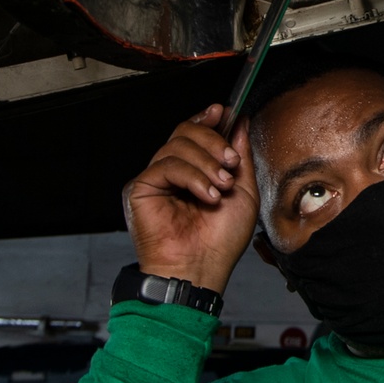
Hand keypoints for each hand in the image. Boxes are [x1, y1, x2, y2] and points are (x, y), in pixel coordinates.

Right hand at [122, 104, 258, 293]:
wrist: (201, 269)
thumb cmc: (220, 240)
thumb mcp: (243, 191)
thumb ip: (240, 156)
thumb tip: (240, 122)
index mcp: (193, 172)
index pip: (194, 133)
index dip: (207, 119)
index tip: (224, 112)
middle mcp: (171, 172)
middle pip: (185, 132)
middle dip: (213, 141)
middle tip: (231, 163)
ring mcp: (155, 179)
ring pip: (177, 144)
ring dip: (207, 163)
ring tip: (221, 187)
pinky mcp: (140, 188)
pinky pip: (166, 164)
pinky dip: (192, 176)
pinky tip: (207, 196)